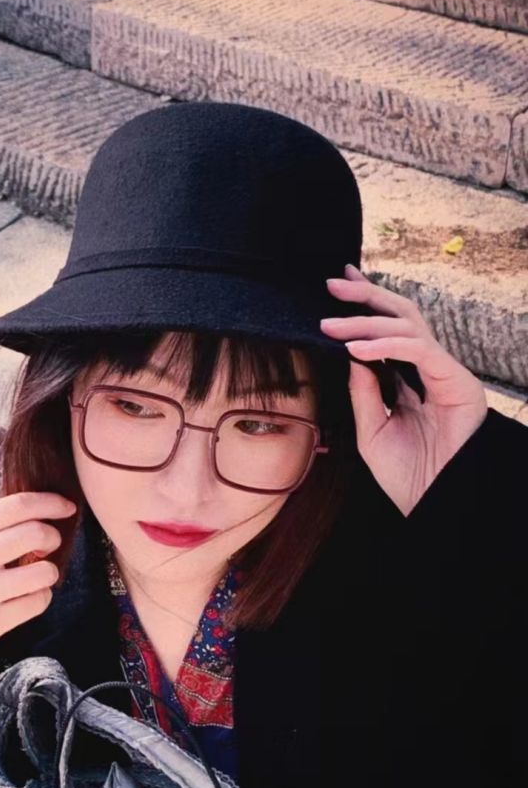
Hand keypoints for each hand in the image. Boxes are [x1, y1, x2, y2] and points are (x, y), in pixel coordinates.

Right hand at [0, 491, 77, 697]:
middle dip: (53, 537)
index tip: (66, 506)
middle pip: (35, 534)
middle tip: (49, 543)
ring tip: (35, 573)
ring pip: (44, 571)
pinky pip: (39, 601)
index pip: (17, 506)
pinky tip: (25, 595)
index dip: (51, 503)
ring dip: (49, 570)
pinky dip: (40, 596)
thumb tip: (47, 506)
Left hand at [320, 264, 487, 517]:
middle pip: (400, 315)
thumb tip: (350, 354)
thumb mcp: (372, 431)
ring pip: (409, 325)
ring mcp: (444, 373)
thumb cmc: (409, 475)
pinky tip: (358, 348)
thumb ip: (363, 392)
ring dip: (367, 319)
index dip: (365, 303)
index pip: (387, 329)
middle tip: (332, 283)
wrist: (436, 503)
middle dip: (366, 295)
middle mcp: (428, 369)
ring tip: (331, 323)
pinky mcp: (457, 381)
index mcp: (409, 378)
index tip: (336, 285)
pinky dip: (387, 345)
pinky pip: (420, 350)